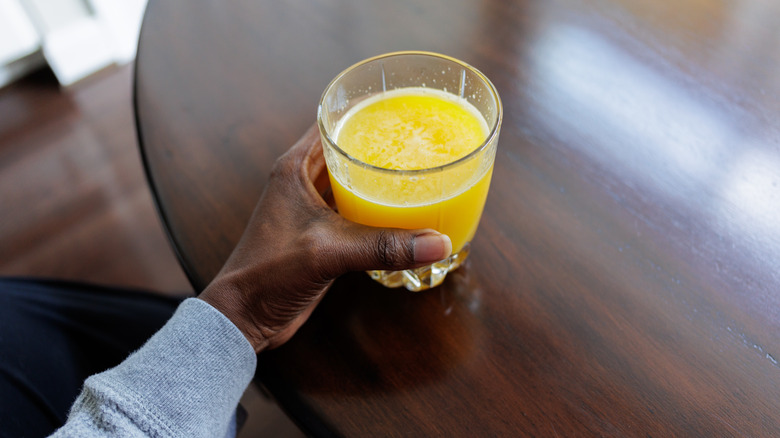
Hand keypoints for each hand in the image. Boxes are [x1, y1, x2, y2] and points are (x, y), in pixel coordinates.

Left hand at [199, 125, 451, 351]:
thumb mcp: (328, 252)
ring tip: (418, 170)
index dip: (364, 109)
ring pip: (352, 181)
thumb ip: (383, 246)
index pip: (331, 121)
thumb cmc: (267, 274)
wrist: (244, 317)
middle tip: (420, 138)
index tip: (400, 103)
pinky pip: (355, 212)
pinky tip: (403, 214)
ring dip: (379, 178)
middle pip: (347, 149)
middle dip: (381, 143)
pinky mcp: (321, 235)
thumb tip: (438, 243)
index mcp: (295, 168)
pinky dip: (377, 209)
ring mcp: (311, 209)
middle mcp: (302, 182)